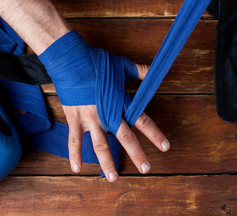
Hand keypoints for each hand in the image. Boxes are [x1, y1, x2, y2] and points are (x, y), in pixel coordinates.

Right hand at [63, 64, 169, 181]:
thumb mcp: (120, 65)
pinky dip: (74, 155)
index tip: (165, 147)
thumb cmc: (96, 62)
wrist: (71, 59)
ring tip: (113, 178)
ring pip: (100, 144)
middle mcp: (107, 113)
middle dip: (136, 154)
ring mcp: (90, 117)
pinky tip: (77, 169)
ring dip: (107, 162)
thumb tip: (153, 71)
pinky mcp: (74, 118)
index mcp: (120, 101)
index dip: (154, 134)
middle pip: (125, 137)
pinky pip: (74, 140)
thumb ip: (138, 71)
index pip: (141, 120)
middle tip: (145, 169)